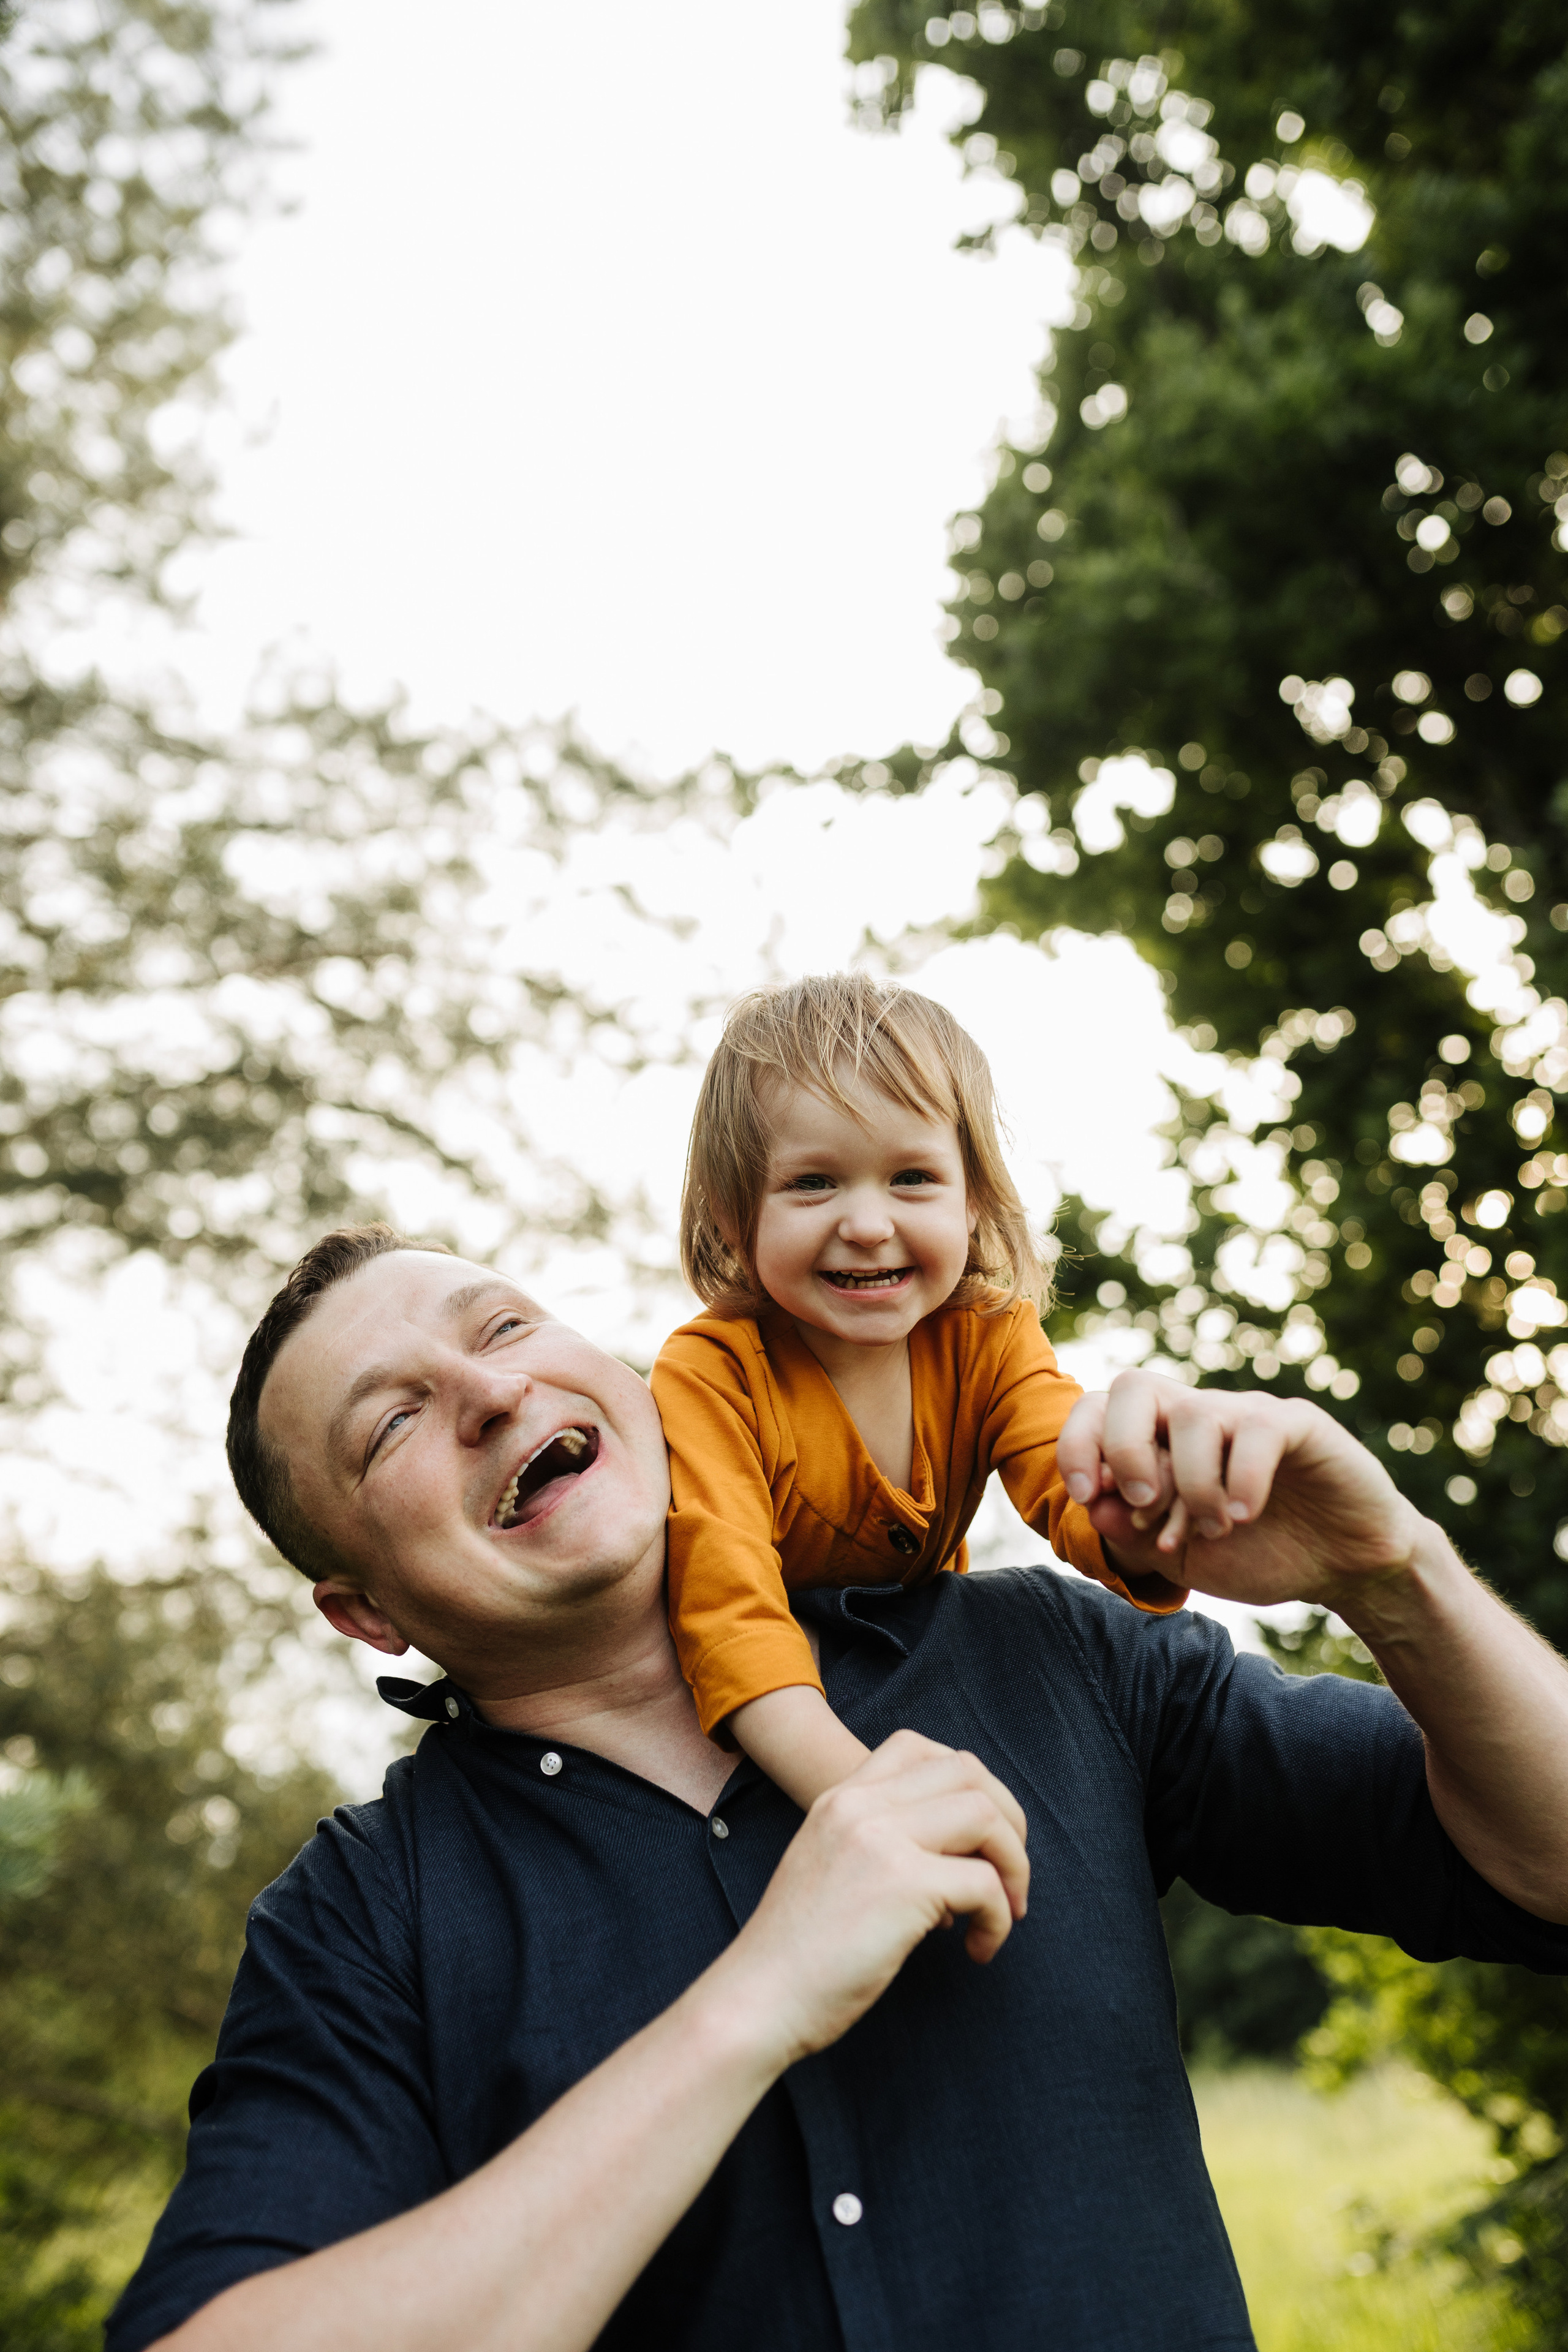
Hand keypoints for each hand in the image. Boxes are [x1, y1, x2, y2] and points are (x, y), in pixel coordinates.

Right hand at [713, 1731, 1029, 2069]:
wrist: (759, 1998)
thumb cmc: (799, 1953)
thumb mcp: (830, 1868)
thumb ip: (880, 1844)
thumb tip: (961, 1861)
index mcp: (840, 1798)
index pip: (919, 1748)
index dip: (967, 1783)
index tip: (977, 1835)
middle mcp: (860, 1805)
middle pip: (966, 1771)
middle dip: (1008, 1819)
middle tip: (1010, 1874)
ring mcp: (881, 1840)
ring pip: (985, 1815)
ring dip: (1013, 1865)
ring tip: (1005, 1910)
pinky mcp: (903, 1885)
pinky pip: (985, 1884)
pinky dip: (999, 1917)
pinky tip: (979, 1948)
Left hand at [1058, 1373, 1423, 1609]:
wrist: (1342, 1566)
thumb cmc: (1258, 1553)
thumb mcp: (1182, 1558)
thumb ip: (1133, 1536)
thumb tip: (1092, 1505)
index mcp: (1160, 1443)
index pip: (1098, 1409)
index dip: (1077, 1443)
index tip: (1084, 1494)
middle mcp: (1198, 1418)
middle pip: (1134, 1387)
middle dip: (1123, 1446)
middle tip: (1145, 1502)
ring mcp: (1246, 1415)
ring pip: (1195, 1413)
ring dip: (1193, 1483)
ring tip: (1215, 1529)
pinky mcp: (1297, 1424)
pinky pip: (1256, 1429)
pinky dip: (1241, 1478)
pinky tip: (1245, 1516)